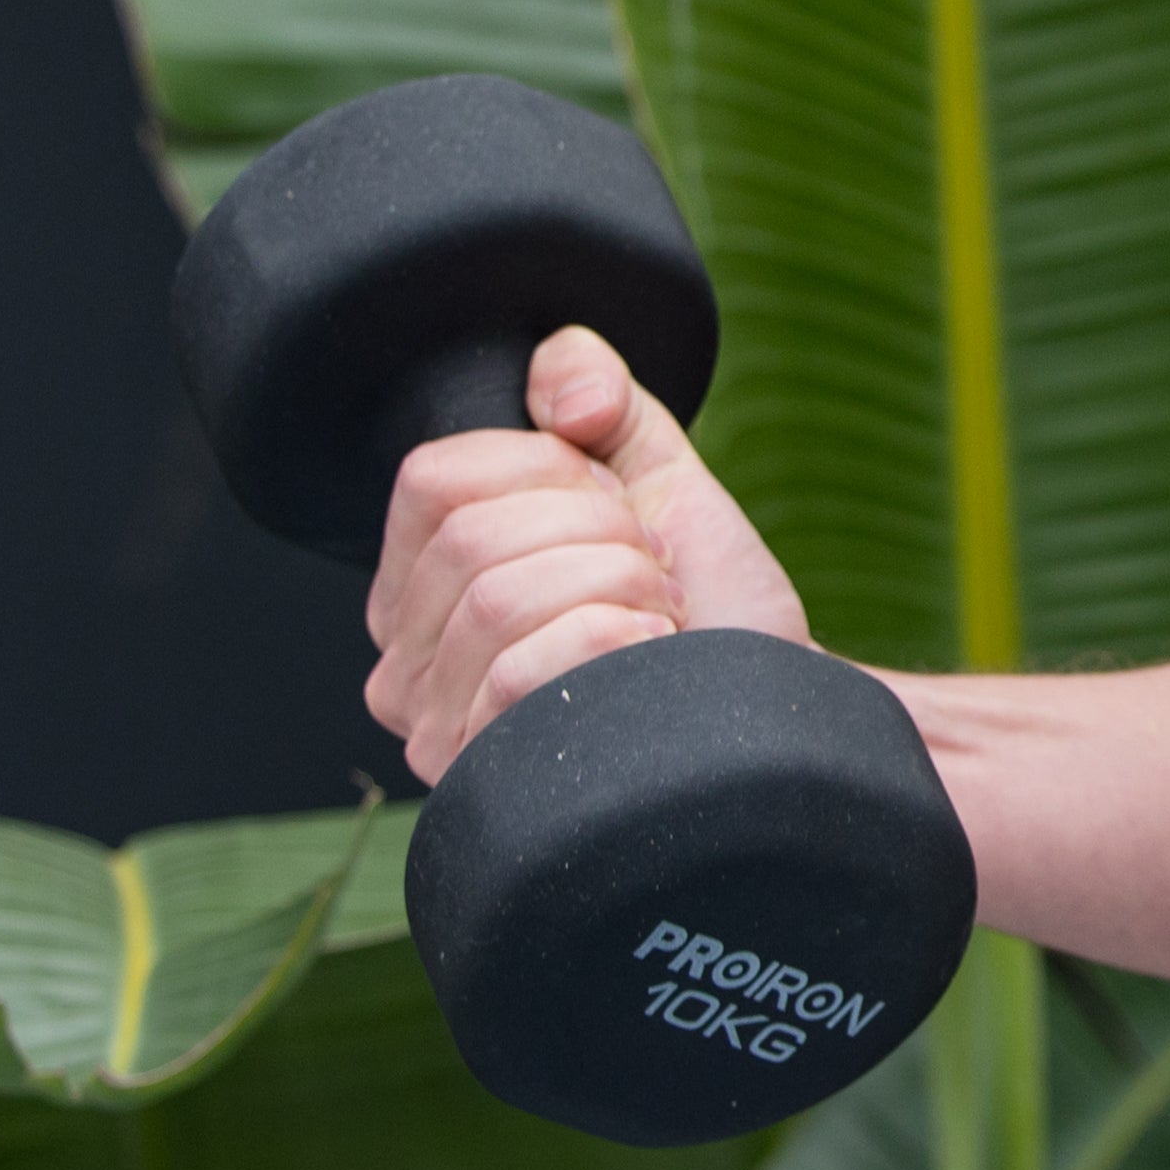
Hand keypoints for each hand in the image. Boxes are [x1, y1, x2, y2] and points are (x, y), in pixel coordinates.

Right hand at [362, 324, 808, 782]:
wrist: (766, 704)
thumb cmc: (705, 601)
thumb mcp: (652, 469)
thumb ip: (595, 391)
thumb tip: (569, 397)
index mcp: (421, 583)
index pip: (433, 479)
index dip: (546, 470)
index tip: (616, 505)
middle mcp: (403, 665)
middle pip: (469, 538)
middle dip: (596, 531)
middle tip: (651, 570)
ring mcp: (437, 732)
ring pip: (496, 600)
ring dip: (616, 586)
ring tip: (657, 616)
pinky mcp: (488, 778)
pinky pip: (523, 671)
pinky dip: (614, 641)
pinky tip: (650, 657)